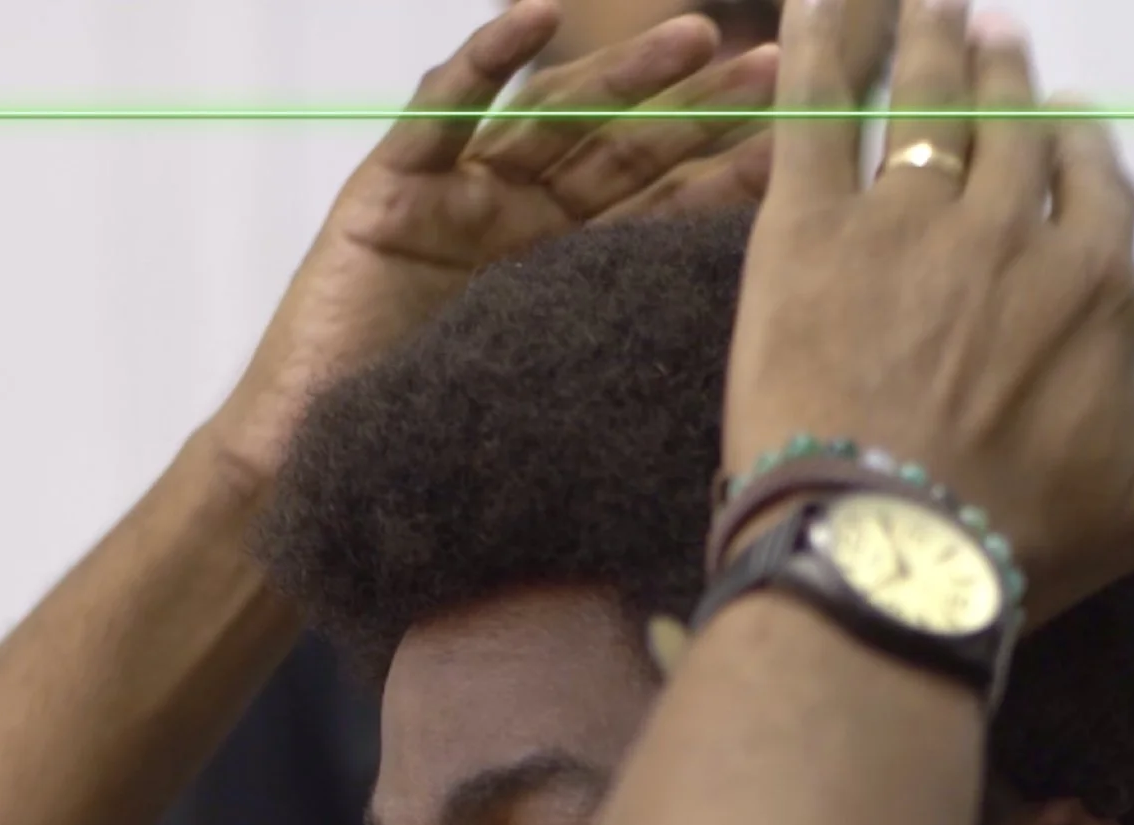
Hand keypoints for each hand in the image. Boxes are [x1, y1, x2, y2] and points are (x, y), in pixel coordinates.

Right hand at [210, 0, 777, 497]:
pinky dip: (486, 62)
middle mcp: (523, 228)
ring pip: (552, 118)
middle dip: (699, 108)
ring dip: (622, 74)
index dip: (731, 174)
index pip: (665, 212)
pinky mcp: (392, 188)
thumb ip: (623, 368)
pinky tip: (540, 16)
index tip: (807, 144)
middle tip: (773, 70)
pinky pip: (443, 111)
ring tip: (693, 36)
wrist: (326, 470)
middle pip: (625, 152)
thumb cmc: (432, 453)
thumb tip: (744, 373)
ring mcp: (461, 200)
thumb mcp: (553, 401)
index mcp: (569, 279)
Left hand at [723, 0, 1133, 626]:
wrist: (882, 564)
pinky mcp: (808, 234)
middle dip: (1005, 79)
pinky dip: (823, 47)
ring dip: (933, 44)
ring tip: (931, 6)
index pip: (1095, 184)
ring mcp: (907, 223)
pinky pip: (819, 111)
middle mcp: (1008, 232)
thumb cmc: (1016, 546)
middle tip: (988, 37)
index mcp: (1094, 284)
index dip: (1080, 149)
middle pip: (1013, 128)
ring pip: (928, 104)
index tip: (1069, 124)